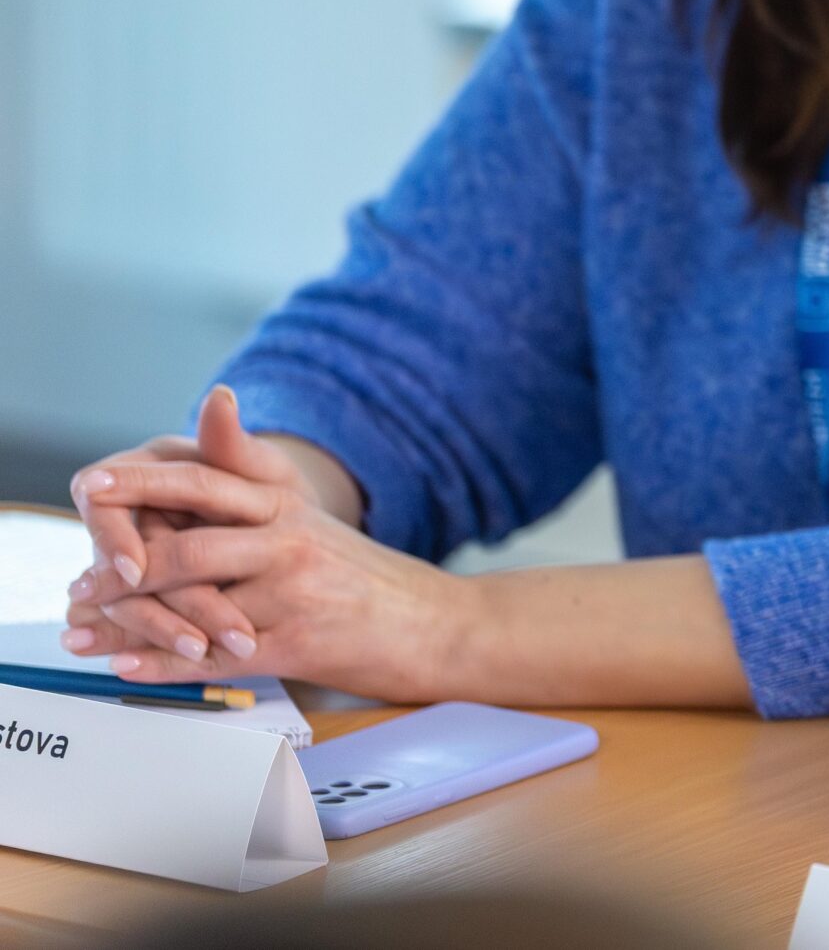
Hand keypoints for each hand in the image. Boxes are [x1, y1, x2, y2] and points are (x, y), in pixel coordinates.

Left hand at [65, 436, 470, 703]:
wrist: (435, 623)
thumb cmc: (366, 578)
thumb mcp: (314, 522)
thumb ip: (254, 494)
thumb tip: (192, 476)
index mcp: (290, 505)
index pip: (207, 480)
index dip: (147, 481)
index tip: (98, 485)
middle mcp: (290, 539)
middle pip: (191, 541)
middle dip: (122, 559)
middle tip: (79, 579)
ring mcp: (294, 591)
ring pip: (195, 602)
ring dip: (129, 619)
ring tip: (82, 628)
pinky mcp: (297, 642)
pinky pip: (216, 655)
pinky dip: (164, 663)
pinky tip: (126, 665)